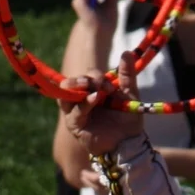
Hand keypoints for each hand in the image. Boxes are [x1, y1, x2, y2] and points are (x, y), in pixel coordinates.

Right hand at [58, 49, 143, 183]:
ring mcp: (76, 113)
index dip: (94, 76)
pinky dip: (84, 104)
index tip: (109, 83)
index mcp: (91, 92)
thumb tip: (127, 52)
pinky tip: (95, 99)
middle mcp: (80, 101)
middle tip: (95, 81)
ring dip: (76, 88)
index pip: (85, 77)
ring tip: (90, 86)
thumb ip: (127, 75)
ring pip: (65, 96)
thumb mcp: (129, 94)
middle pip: (70, 84)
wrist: (130, 142)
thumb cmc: (128, 120)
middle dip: (82, 79)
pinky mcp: (75, 126)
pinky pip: (74, 112)